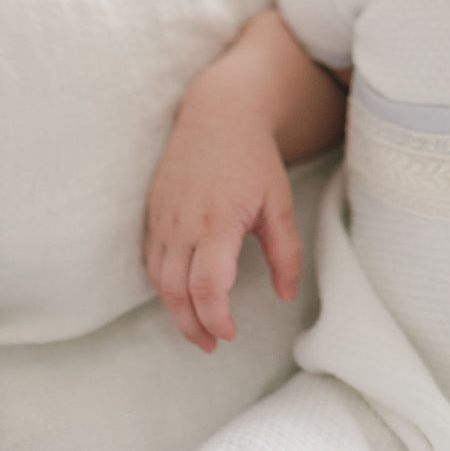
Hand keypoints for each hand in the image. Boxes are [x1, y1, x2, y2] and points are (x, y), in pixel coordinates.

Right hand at [144, 96, 301, 351]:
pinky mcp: (153, 213)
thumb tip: (287, 296)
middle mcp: (183, 224)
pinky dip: (163, 284)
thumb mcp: (278, 201)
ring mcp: (163, 219)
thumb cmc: (254, 159)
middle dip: (193, 326)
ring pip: (158, 280)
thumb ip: (285, 251)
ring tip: (198, 328)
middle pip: (176, 292)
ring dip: (175, 311)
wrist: (220, 115)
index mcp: (217, 223)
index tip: (230, 334)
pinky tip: (182, 293)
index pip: (208, 286)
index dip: (216, 318)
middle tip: (212, 344)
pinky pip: (151, 259)